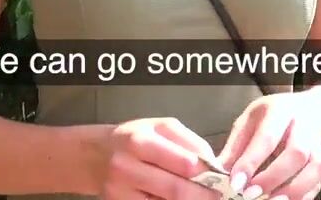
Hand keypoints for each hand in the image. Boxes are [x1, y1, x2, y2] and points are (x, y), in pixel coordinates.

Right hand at [96, 117, 222, 199]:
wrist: (96, 156)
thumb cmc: (134, 138)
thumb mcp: (161, 127)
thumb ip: (190, 142)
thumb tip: (214, 164)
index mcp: (139, 142)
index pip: (184, 163)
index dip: (209, 174)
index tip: (224, 179)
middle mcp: (126, 169)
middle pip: (177, 190)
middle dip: (204, 196)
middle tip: (220, 196)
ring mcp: (120, 193)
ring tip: (203, 197)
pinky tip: (180, 199)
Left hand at [216, 94, 320, 199]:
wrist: (309, 111)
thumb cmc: (272, 117)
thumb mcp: (249, 121)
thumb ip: (235, 147)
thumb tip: (216, 173)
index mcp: (280, 111)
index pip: (267, 137)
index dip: (251, 162)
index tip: (235, 183)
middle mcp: (304, 127)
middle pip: (296, 153)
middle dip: (272, 178)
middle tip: (250, 195)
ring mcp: (318, 145)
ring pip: (315, 168)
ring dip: (293, 190)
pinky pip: (318, 183)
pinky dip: (302, 196)